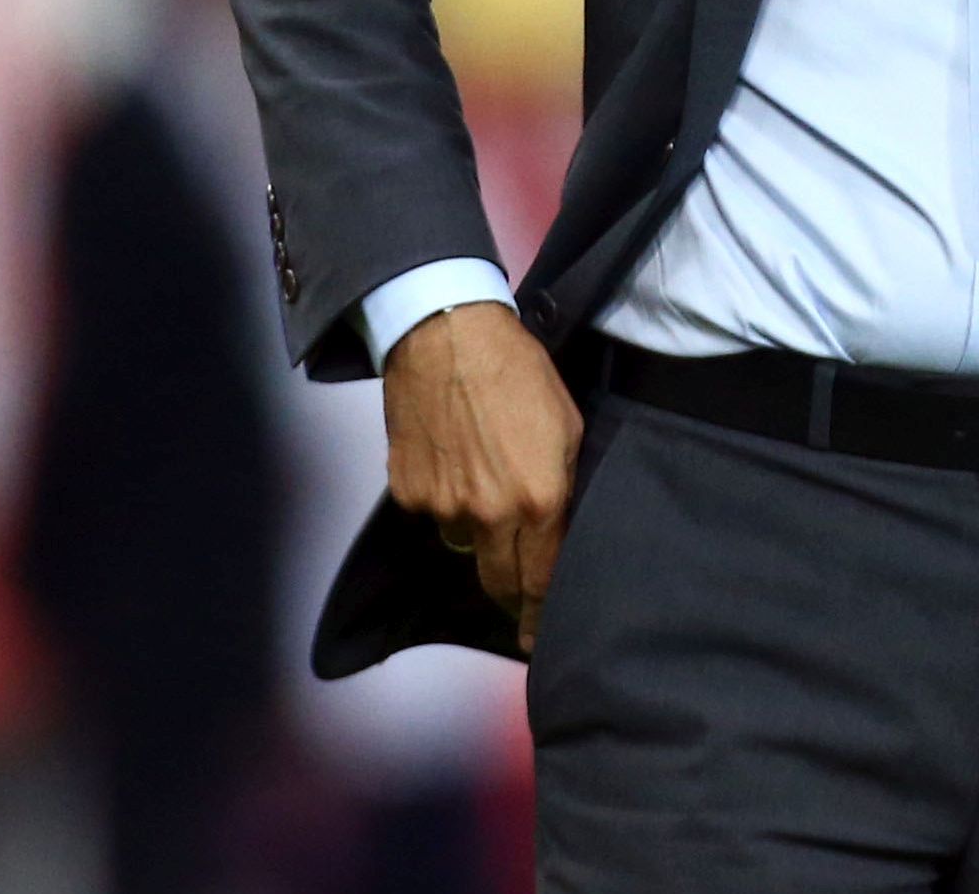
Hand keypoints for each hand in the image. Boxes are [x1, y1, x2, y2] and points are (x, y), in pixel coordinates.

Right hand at [382, 298, 581, 654]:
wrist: (448, 336)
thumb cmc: (519, 373)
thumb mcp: (569, 426)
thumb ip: (566, 486)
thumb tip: (562, 529)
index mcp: (538, 500)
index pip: (542, 581)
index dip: (542, 617)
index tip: (542, 642)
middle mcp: (488, 514)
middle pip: (501, 580)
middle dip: (514, 589)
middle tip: (522, 590)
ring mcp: (443, 507)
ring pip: (465, 546)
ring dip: (478, 533)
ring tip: (487, 487)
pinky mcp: (408, 494)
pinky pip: (433, 517)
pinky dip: (446, 503)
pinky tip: (455, 464)